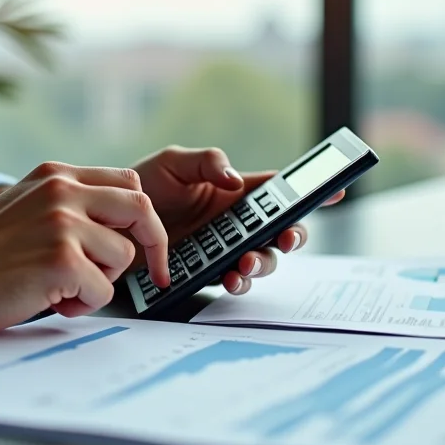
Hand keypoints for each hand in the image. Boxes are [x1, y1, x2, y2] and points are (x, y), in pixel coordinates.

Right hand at [0, 162, 169, 337]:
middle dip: (153, 245)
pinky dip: (83, 304)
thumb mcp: (24, 208)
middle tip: (154, 275)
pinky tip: (50, 301)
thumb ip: (67, 206)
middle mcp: (63, 191)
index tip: (149, 246)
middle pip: (141, 210)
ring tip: (61, 289)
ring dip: (100, 282)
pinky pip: (104, 290)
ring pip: (122, 257)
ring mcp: (64, 224)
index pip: (128, 184)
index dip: (143, 218)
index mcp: (56, 176)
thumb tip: (116, 226)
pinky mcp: (63, 260)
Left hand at [132, 146, 344, 294]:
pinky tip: (231, 276)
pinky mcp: (207, 272)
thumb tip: (235, 179)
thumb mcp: (174, 162)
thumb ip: (208, 162)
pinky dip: (238, 281)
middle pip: (280, 232)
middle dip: (292, 235)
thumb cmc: (144, 185)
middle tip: (286, 237)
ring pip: (262, 259)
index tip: (335, 191)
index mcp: (237, 193)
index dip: (312, 192)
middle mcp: (237, 223)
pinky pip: (233, 280)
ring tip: (247, 262)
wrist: (109, 221)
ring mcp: (224, 250)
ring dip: (263, 262)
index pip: (281, 191)